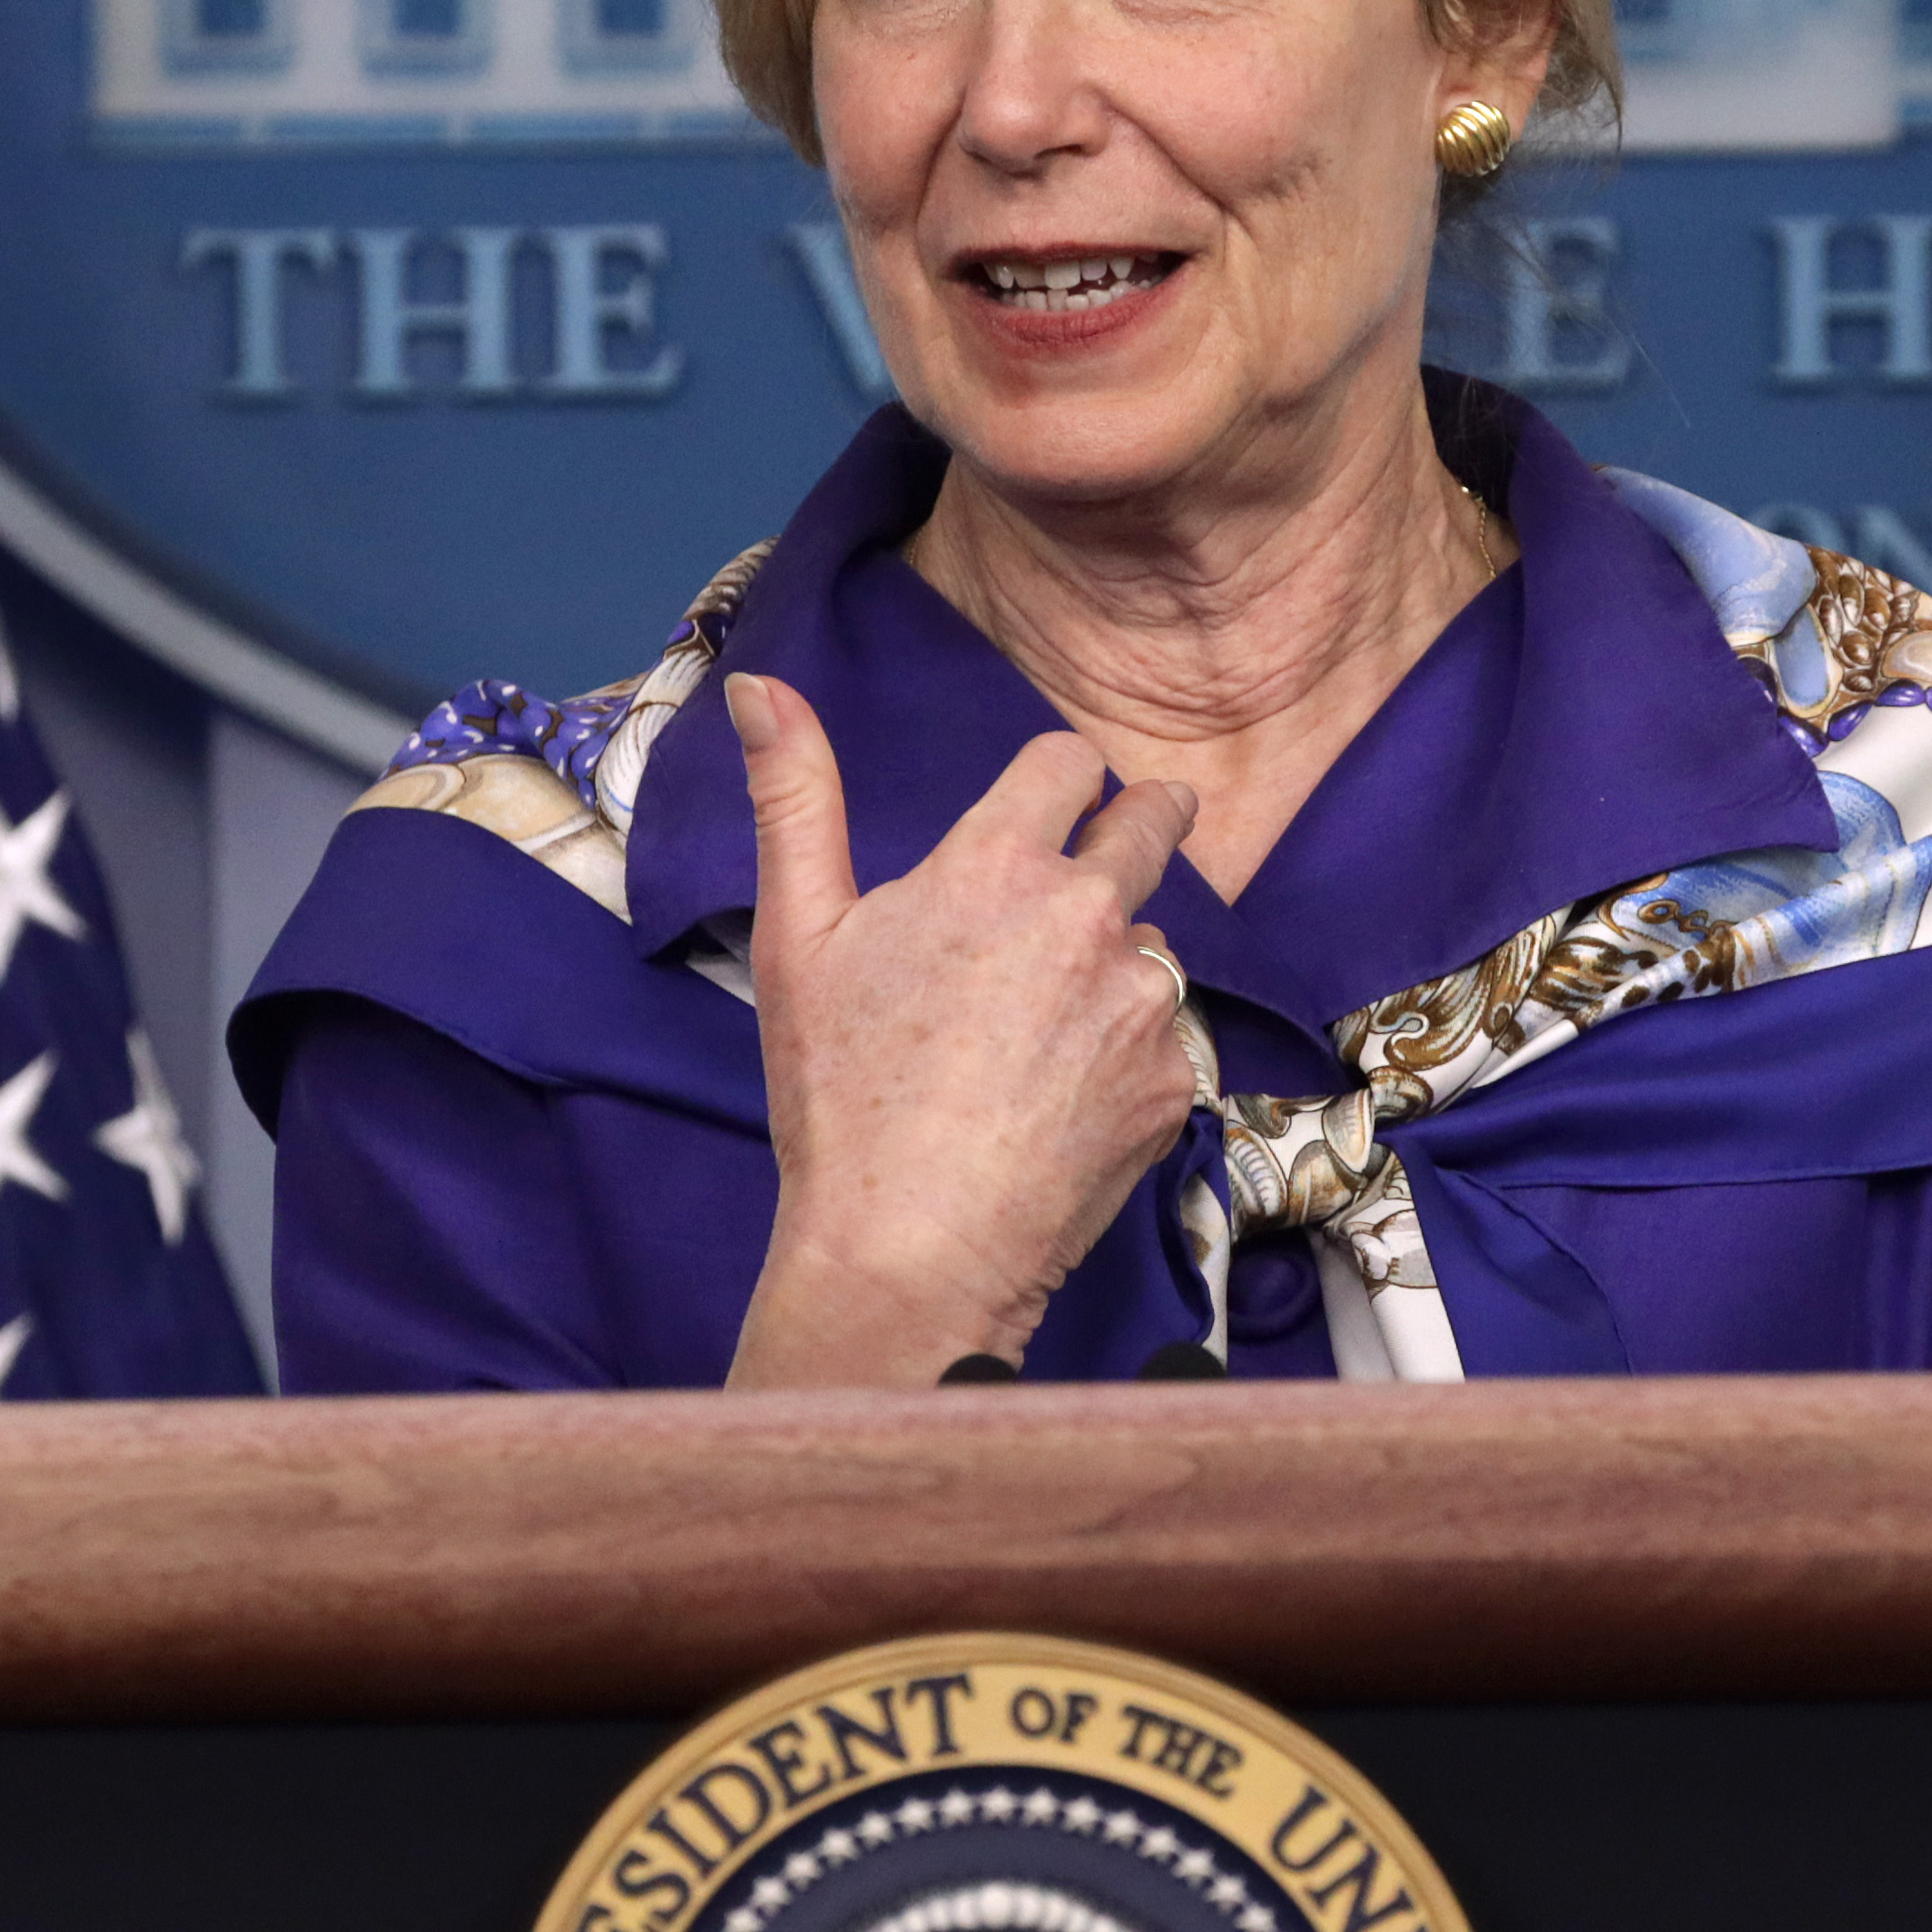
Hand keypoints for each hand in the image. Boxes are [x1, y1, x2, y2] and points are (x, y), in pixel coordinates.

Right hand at [719, 672, 1203, 1386]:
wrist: (911, 1248)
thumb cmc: (840, 1096)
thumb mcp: (797, 936)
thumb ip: (793, 797)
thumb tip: (759, 684)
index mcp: (997, 865)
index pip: (1070, 763)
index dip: (1062, 776)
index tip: (1056, 799)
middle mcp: (1089, 916)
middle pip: (1154, 824)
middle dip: (1144, 821)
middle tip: (1120, 846)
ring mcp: (1143, 1002)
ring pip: (1153, 946)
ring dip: (1118, 963)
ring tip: (1039, 1033)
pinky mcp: (1172, 1080)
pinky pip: (1162, 1039)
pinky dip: (1126, 1055)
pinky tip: (1060, 1100)